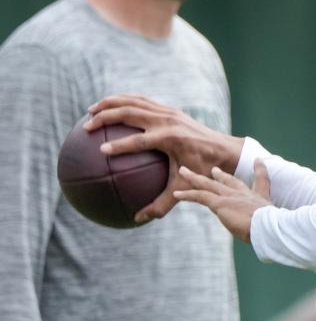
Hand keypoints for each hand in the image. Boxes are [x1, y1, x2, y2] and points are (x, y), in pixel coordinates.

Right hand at [85, 94, 244, 222]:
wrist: (223, 149)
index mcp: (170, 139)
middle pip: (130, 113)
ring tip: (90, 110)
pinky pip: (142, 101)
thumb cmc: (202, 170)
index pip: (138, 141)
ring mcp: (168, 112)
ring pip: (134, 102)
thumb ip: (161, 204)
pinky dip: (124, 101)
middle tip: (86, 127)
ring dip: (110, 103)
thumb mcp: (183, 186)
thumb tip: (138, 219)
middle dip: (105, 118)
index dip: (119, 146)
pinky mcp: (169, 109)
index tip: (101, 151)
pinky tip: (109, 107)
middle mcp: (167, 121)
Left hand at [174, 162, 271, 242]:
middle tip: (214, 170)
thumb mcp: (274, 225)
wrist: (268, 227)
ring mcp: (231, 197)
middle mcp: (243, 194)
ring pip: (209, 185)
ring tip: (184, 172)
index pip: (259, 181)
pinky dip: (188, 195)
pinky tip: (177, 194)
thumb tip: (267, 239)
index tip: (258, 161)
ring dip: (194, 178)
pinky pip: (200, 196)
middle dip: (221, 175)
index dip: (259, 170)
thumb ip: (268, 227)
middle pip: (229, 181)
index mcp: (258, 198)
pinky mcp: (220, 203)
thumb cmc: (273, 230)